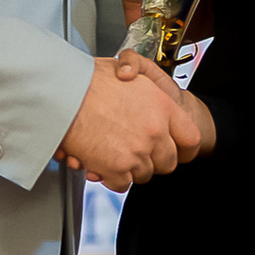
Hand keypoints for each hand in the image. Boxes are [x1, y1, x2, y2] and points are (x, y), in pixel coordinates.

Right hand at [56, 54, 203, 189]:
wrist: (65, 92)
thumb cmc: (91, 79)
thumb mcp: (131, 70)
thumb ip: (148, 87)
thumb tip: (143, 95)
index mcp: (164, 106)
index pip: (190, 138)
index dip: (183, 148)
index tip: (176, 151)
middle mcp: (156, 131)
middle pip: (167, 163)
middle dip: (153, 161)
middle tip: (138, 152)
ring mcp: (138, 151)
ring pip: (143, 174)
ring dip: (130, 168)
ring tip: (114, 153)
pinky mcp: (117, 167)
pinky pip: (122, 184)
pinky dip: (112, 178)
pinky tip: (102, 163)